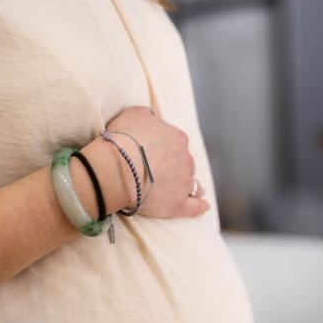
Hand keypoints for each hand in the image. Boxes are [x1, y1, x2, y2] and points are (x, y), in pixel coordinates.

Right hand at [84, 106, 209, 219]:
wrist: (117, 167)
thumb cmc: (123, 139)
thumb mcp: (133, 115)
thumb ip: (147, 116)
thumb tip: (152, 118)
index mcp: (178, 138)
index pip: (177, 142)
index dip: (166, 148)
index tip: (156, 153)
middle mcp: (186, 160)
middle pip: (185, 163)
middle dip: (177, 167)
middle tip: (163, 172)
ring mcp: (183, 183)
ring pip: (192, 183)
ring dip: (191, 185)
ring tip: (192, 190)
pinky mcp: (178, 204)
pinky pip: (195, 207)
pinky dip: (201, 206)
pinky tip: (205, 206)